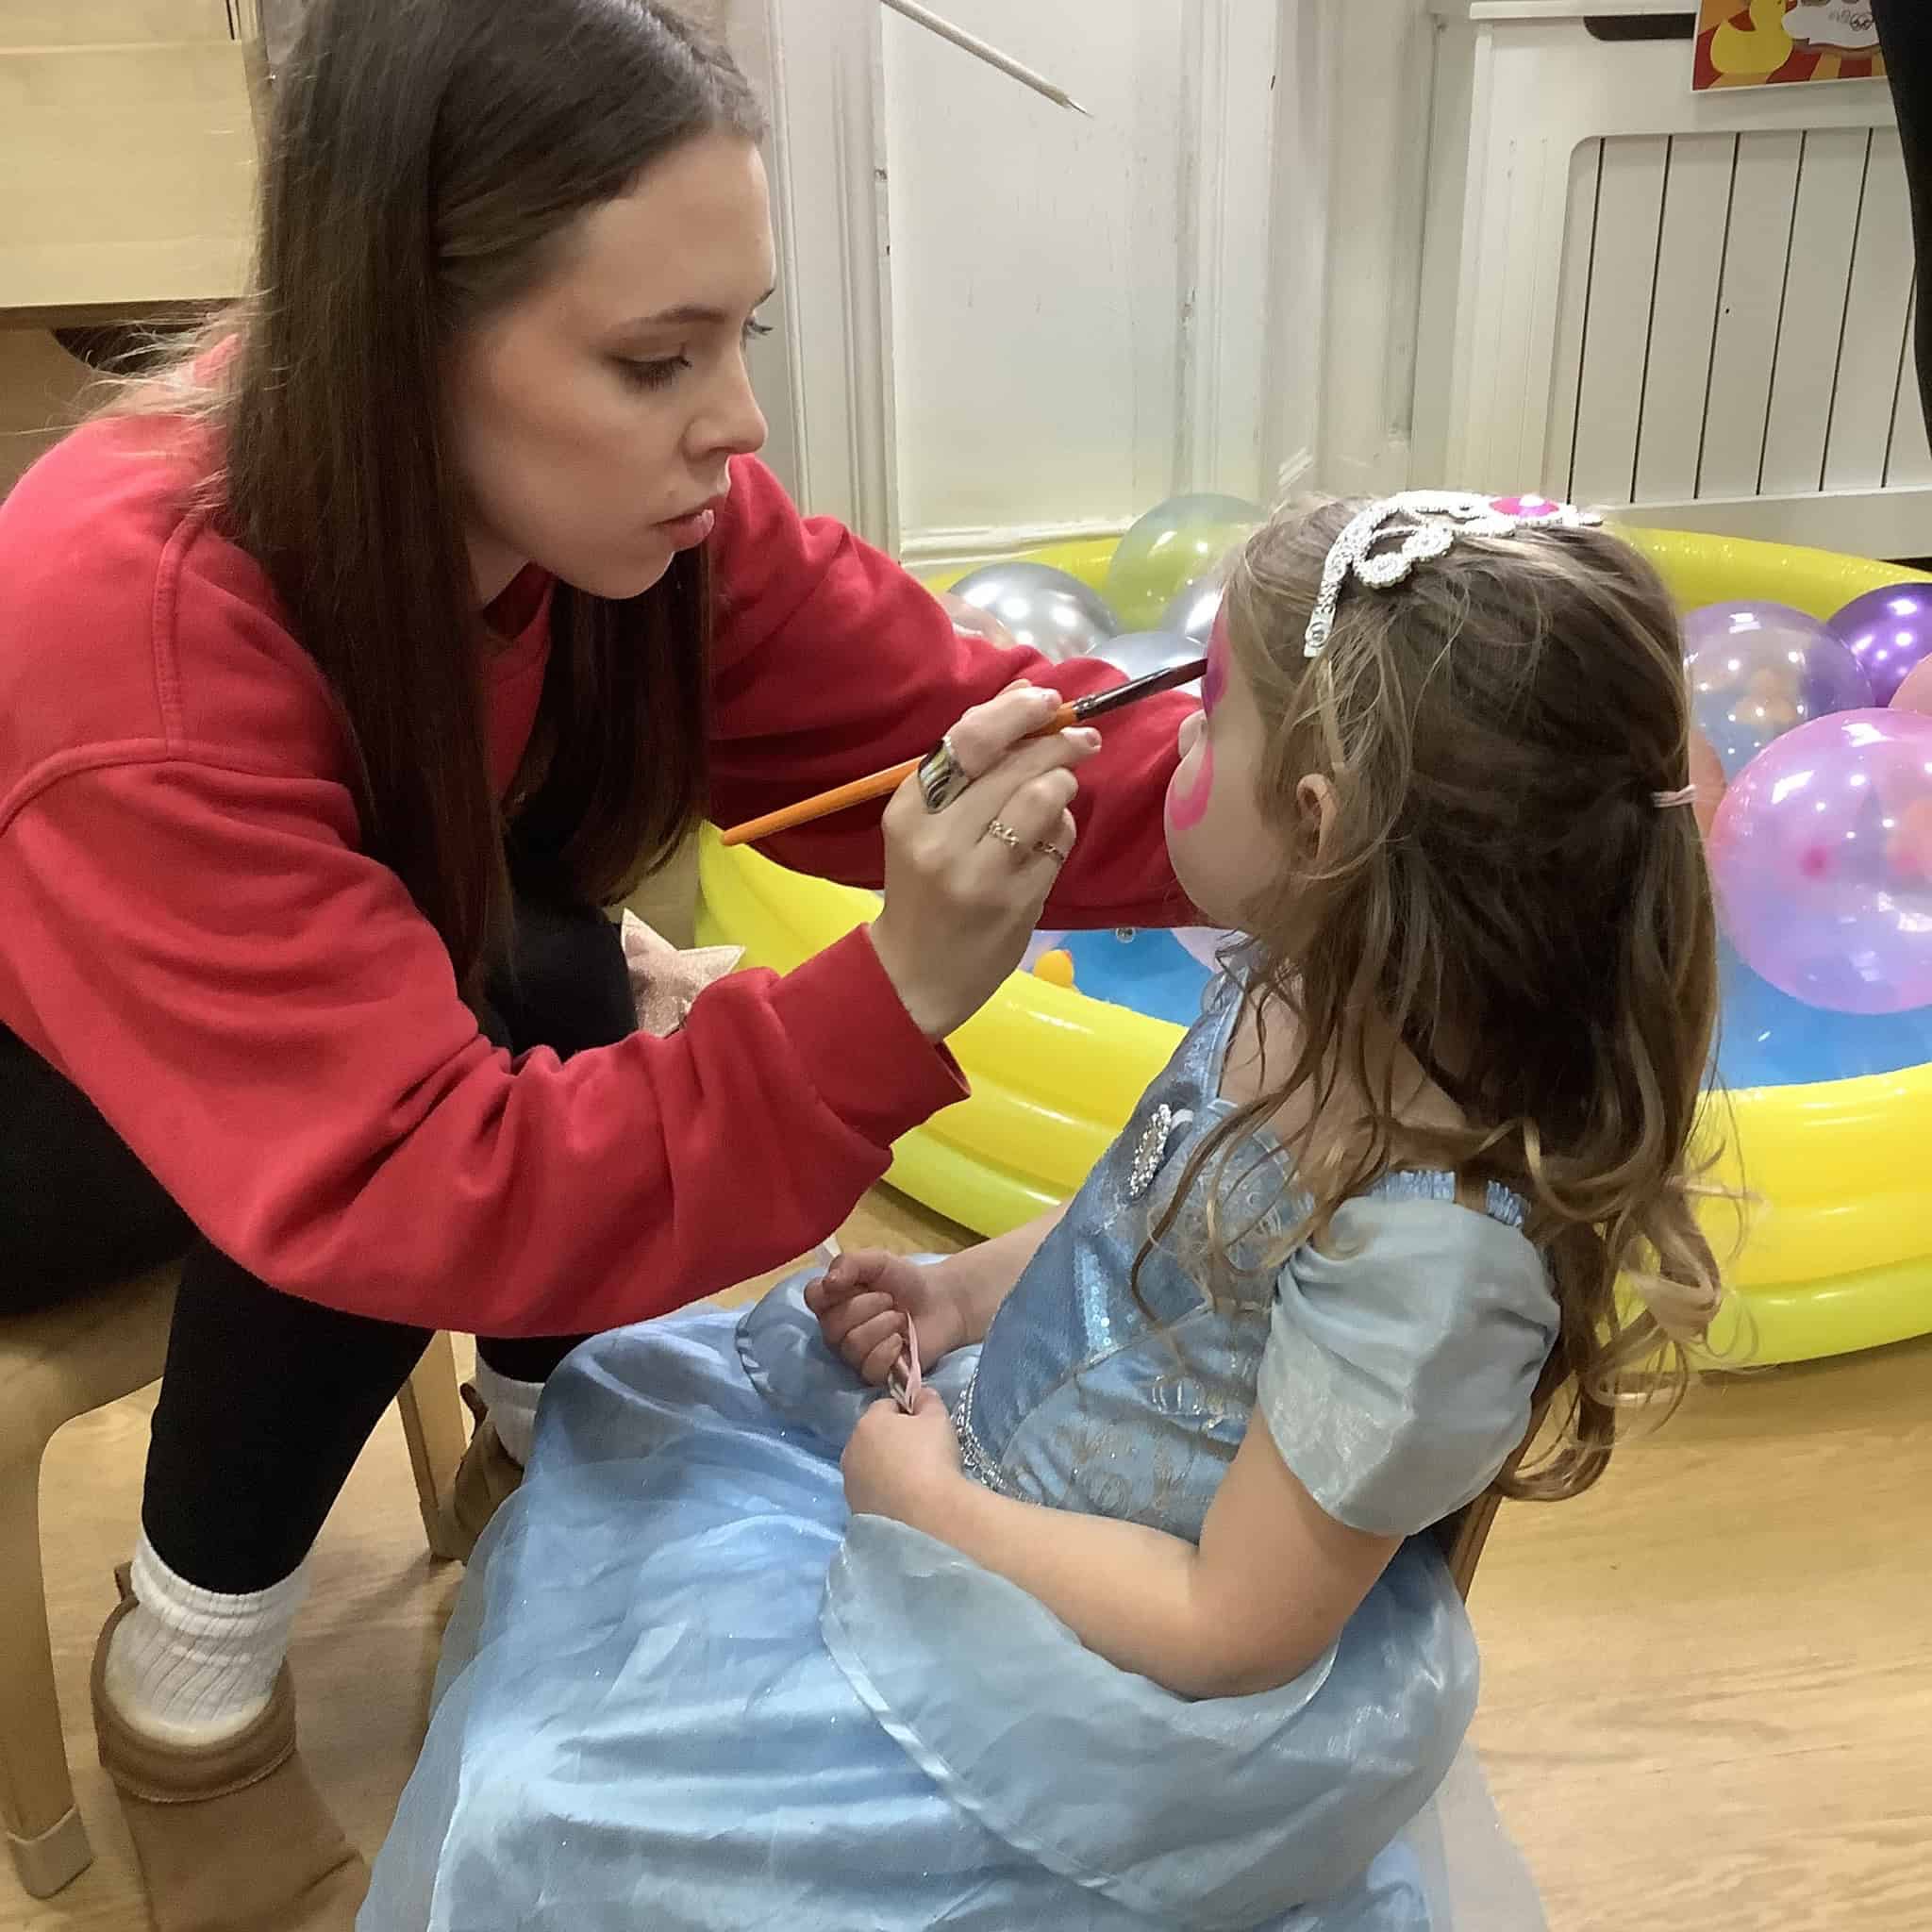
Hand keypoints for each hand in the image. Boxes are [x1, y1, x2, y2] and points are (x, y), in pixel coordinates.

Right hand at [805, 1248, 970, 1385]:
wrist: (941, 1301)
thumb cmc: (906, 1280)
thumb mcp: (878, 1261)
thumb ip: (850, 1263)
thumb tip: (829, 1282)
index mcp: (833, 1300)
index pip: (813, 1296)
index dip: (832, 1290)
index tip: (855, 1283)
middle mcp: (837, 1329)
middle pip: (832, 1325)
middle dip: (866, 1307)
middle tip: (889, 1300)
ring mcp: (854, 1355)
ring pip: (853, 1345)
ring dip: (882, 1326)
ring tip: (900, 1318)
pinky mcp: (874, 1374)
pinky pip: (869, 1367)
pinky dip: (889, 1351)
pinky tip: (901, 1341)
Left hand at [841, 1389, 963, 1529]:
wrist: (926, 1516)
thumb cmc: (932, 1458)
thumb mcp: (938, 1418)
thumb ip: (927, 1399)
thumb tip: (920, 1394)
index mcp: (868, 1422)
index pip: (887, 1406)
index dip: (908, 1413)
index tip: (926, 1429)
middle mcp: (851, 1450)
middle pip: (874, 1437)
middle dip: (893, 1441)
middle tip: (922, 1455)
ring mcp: (850, 1482)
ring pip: (870, 1466)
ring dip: (886, 1468)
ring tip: (914, 1482)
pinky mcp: (855, 1509)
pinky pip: (871, 1492)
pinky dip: (884, 1493)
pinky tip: (905, 1501)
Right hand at [869, 683, 1096, 1038]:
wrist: (915, 974)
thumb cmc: (922, 888)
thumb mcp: (925, 825)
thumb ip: (969, 766)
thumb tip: (1023, 697)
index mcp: (908, 810)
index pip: (968, 739)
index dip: (1015, 712)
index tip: (1047, 701)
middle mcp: (939, 839)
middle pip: (1013, 764)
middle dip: (1058, 742)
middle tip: (1083, 738)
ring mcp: (979, 874)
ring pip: (1041, 798)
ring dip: (1063, 782)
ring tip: (1063, 786)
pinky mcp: (1015, 902)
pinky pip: (1057, 843)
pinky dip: (1063, 827)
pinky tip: (1052, 833)